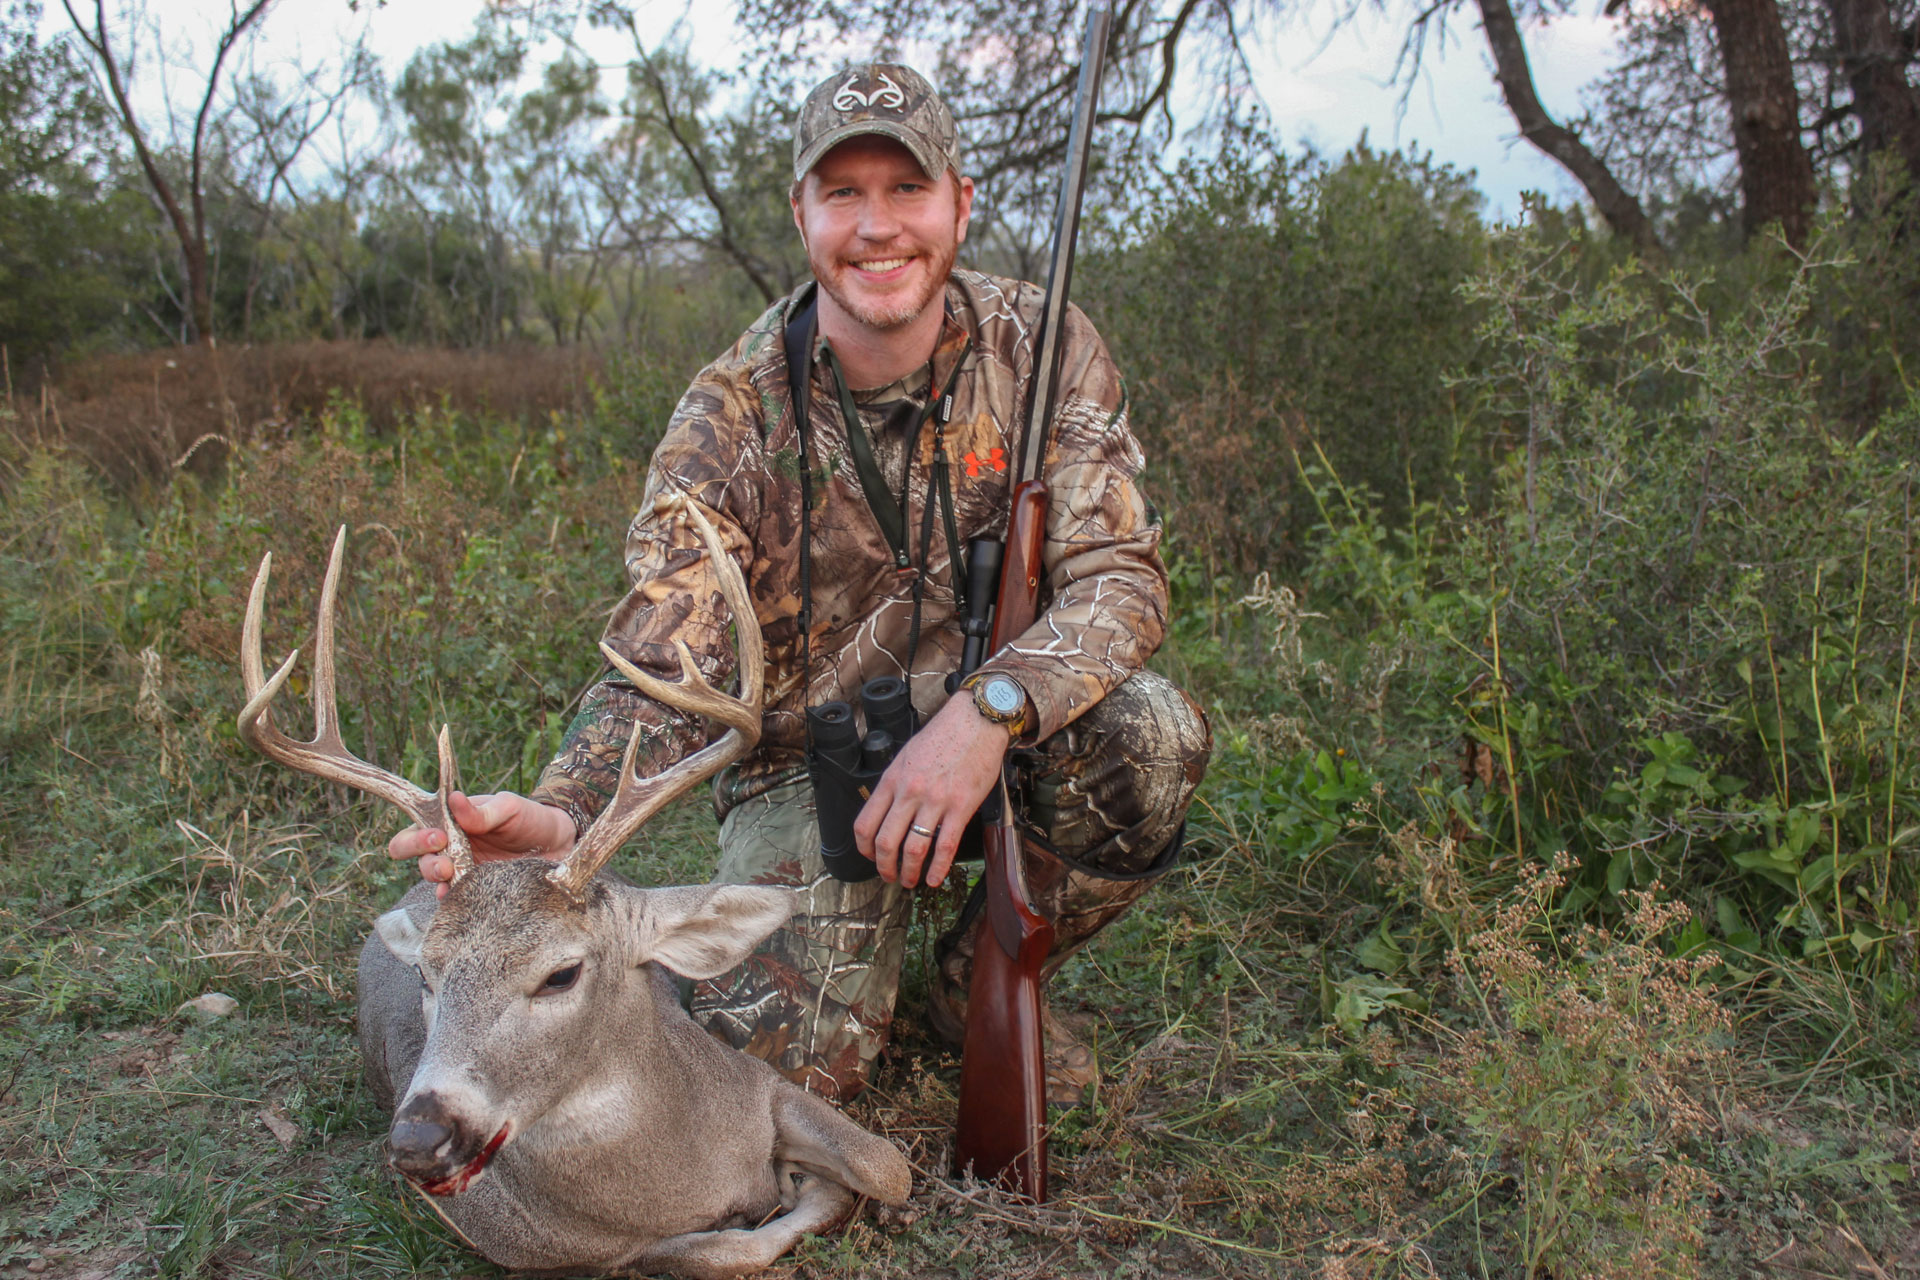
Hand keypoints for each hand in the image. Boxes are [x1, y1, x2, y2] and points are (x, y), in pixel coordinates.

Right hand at [387, 792, 577, 898]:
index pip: (416, 829)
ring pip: (434, 879)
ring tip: (454, 876)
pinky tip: (458, 897)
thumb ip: (482, 811)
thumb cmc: (530, 818)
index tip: (438, 837)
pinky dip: (453, 899)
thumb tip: (454, 799)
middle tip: (445, 863)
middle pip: (416, 857)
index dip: (416, 836)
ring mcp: (461, 871)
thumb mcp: (509, 807)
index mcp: (451, 822)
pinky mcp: (476, 891)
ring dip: (438, 878)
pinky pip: (456, 899)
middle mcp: (450, 847)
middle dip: (423, 859)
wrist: (559, 844)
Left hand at [853, 693, 1013, 888]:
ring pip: (913, 849)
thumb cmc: (943, 736)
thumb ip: (895, 784)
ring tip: (910, 880)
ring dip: (908, 872)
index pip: (865, 823)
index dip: (863, 848)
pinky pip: (945, 846)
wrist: (975, 721)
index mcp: (892, 779)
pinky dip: (937, 869)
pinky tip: (935, 878)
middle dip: (884, 867)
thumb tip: (886, 811)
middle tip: (889, 875)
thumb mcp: (906, 756)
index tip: (869, 856)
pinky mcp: (961, 806)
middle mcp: (909, 791)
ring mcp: (935, 800)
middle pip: (885, 842)